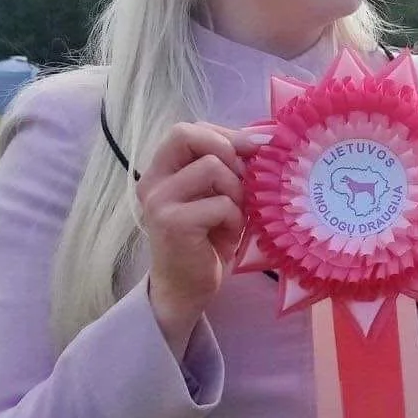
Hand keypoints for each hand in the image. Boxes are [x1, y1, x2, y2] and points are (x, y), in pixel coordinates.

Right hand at [137, 122, 264, 357]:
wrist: (187, 288)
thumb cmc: (208, 239)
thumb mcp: (218, 194)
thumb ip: (228, 165)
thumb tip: (265, 136)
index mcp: (161, 169)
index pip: (188, 129)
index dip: (225, 134)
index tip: (252, 150)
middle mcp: (152, 181)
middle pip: (187, 134)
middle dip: (227, 150)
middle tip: (243, 180)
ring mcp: (159, 201)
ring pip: (212, 167)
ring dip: (236, 191)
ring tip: (233, 216)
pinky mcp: (173, 223)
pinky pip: (221, 203)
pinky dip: (234, 219)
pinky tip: (228, 235)